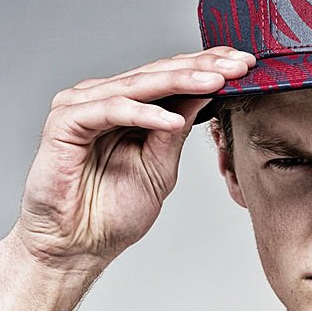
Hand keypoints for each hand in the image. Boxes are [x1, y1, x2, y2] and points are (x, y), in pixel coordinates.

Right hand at [15, 47, 255, 273]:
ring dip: (180, 81)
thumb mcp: (159, 169)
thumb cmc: (112, 214)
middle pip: (158, 73)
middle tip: (238, 65)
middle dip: (202, 67)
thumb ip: (175, 135)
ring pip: (138, 84)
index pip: (171, 78)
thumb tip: (204, 97)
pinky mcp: (66, 122)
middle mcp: (106, 99)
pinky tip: (173, 119)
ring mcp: (84, 107)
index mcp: (129, 108)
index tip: (245, 67)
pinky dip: (143, 113)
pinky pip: (110, 110)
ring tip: (215, 81)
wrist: (77, 246)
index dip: (207, 69)